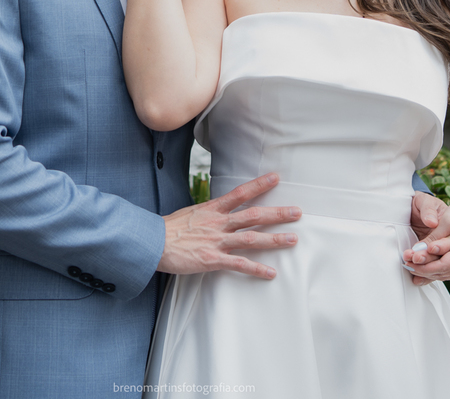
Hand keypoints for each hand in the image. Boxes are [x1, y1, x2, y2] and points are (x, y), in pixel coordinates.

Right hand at [158, 173, 301, 279]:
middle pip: (254, 215)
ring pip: (251, 238)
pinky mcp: (212, 259)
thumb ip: (209, 213)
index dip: (259, 184)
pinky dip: (256, 269)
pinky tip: (271, 273)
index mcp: (213, 209)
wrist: (152, 243)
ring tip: (293, 239)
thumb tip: (220, 211)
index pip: (241, 193)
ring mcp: (217, 241)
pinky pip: (239, 264)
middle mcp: (219, 223)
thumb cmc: (169, 229)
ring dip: (274, 239)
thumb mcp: (191, 213)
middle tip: (297, 212)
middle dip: (277, 213)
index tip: (276, 177)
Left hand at [402, 193, 449, 284]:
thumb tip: (418, 253)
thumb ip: (433, 238)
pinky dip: (437, 270)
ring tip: (411, 266)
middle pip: (444, 272)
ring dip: (429, 271)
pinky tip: (422, 270)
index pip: (443, 265)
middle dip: (423, 270)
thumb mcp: (447, 220)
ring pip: (447, 273)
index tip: (409, 262)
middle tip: (406, 264)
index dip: (424, 266)